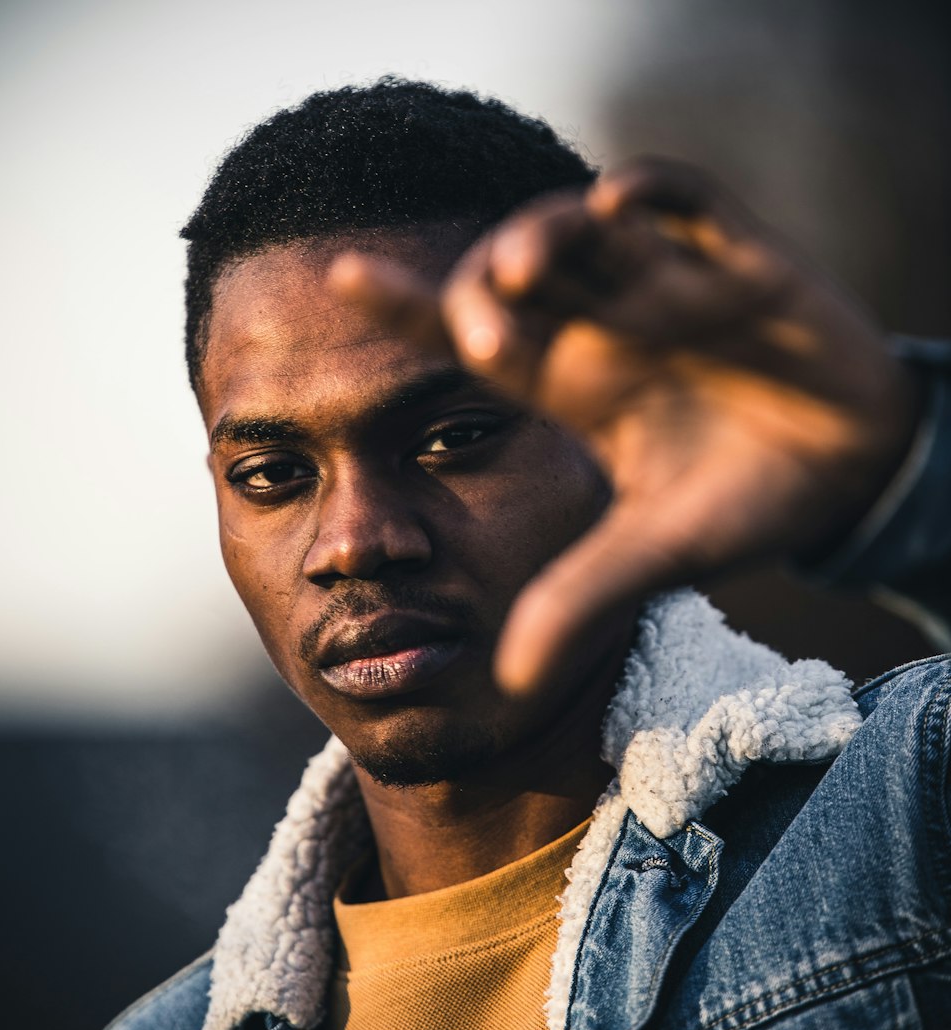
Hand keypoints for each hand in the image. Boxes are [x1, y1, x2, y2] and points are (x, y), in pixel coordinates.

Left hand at [329, 158, 918, 693]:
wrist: (849, 474)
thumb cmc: (743, 501)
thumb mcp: (656, 554)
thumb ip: (581, 599)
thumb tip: (511, 679)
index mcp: (574, 384)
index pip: (475, 336)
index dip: (407, 306)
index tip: (338, 280)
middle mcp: (609, 326)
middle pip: (519, 274)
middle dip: (486, 284)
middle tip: (484, 326)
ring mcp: (671, 286)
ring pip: (587, 228)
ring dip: (547, 233)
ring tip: (521, 268)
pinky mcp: (744, 262)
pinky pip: (690, 201)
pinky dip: (653, 192)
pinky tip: (618, 201)